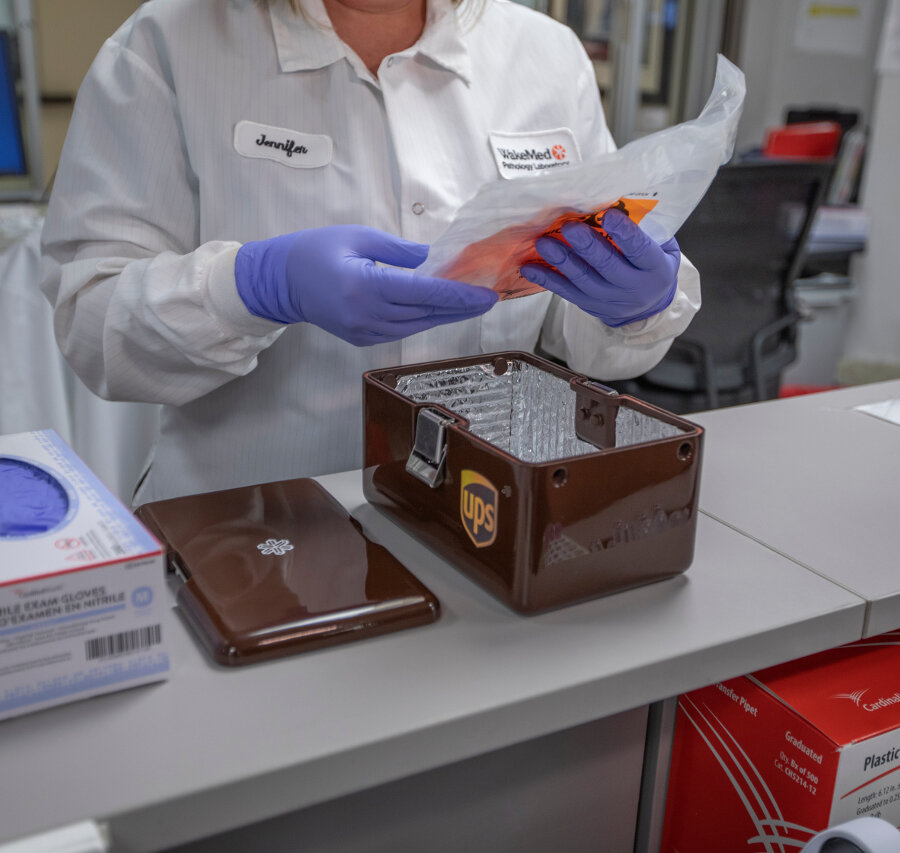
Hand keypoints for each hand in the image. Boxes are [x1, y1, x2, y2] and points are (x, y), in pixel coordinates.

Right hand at [234, 225, 497, 344]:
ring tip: (471, 304)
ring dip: (446, 316)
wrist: (280, 282)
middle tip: (489, 299)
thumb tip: (429, 261)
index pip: (424, 294)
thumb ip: (397, 250)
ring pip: (417, 326)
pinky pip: (402, 330)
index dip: (458, 296)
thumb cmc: (316, 251)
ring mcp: (365, 332)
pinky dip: (424, 320)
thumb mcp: (357, 236)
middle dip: (460, 308)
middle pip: (426, 314)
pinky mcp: (363, 339)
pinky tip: (441, 310)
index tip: (486, 295)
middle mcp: (367, 315)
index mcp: (365, 287)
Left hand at [520, 210, 679, 326]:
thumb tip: (616, 198)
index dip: (625, 233)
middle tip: (569, 227)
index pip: (640, 249)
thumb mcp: (661, 248)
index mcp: (655, 268)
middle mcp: (633, 287)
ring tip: (543, 243)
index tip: (609, 215)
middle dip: (586, 245)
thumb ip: (646, 229)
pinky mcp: (589, 305)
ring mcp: (609, 299)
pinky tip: (529, 268)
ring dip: (561, 260)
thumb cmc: (651, 265)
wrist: (648, 308)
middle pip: (607, 265)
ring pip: (583, 280)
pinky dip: (546, 280)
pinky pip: (566, 293)